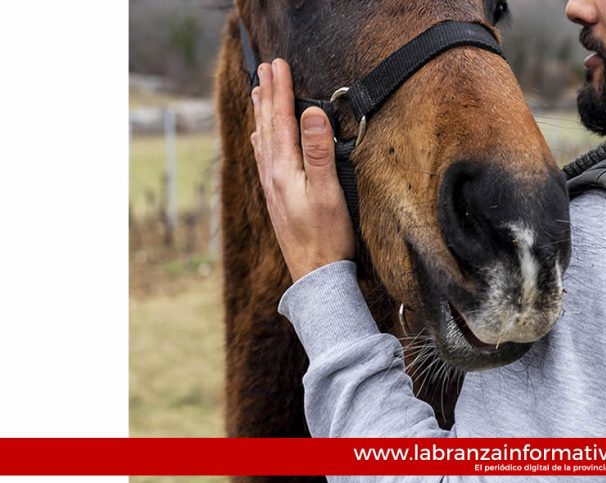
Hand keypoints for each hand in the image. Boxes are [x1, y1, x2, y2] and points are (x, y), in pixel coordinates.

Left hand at [250, 59, 355, 281]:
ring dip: (261, 114)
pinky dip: (261, 139)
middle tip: (264, 67)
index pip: (280, 120)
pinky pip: (264, 158)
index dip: (280, 90)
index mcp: (283, 169)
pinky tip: (259, 139)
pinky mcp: (277, 199)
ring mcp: (272, 187)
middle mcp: (272, 175)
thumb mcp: (328, 191)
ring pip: (262, 140)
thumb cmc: (326, 236)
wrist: (315, 276)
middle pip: (267, 126)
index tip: (279, 63)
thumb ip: (318, 151)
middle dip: (267, 95)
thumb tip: (311, 113)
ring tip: (257, 92)